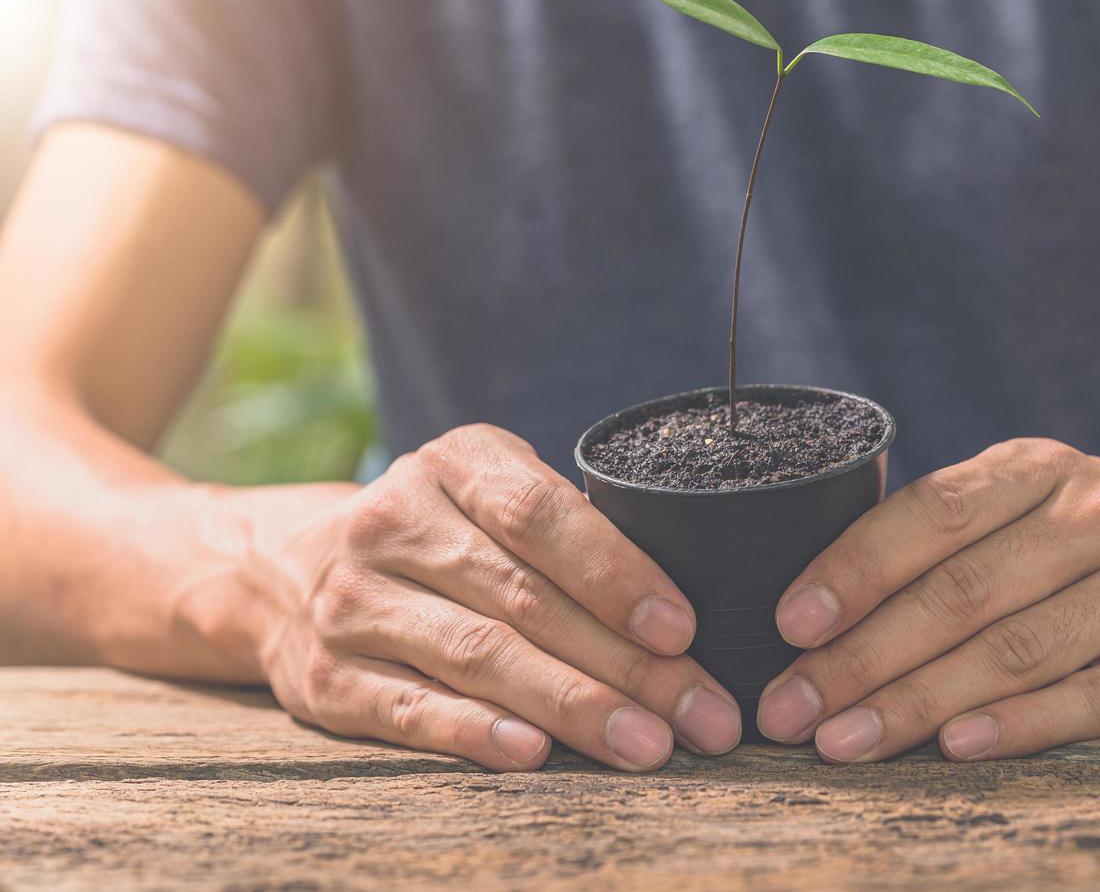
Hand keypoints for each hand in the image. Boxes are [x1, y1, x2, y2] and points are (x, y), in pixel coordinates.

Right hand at [256, 424, 742, 770]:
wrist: (278, 567)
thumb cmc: (433, 531)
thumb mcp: (486, 491)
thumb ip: (563, 527)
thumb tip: (677, 615)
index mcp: (454, 463)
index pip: (542, 513)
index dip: (616, 572)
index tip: (682, 629)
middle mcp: (396, 523)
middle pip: (525, 599)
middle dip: (628, 665)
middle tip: (701, 714)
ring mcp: (355, 602)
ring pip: (478, 656)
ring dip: (573, 707)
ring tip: (648, 745)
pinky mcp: (327, 677)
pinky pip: (409, 709)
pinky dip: (474, 734)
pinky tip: (535, 756)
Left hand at [756, 438, 1099, 761]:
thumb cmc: (1095, 555)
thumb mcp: (1030, 514)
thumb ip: (946, 543)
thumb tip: (814, 617)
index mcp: (1041, 468)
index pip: (932, 510)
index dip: (854, 568)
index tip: (788, 624)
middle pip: (963, 591)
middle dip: (862, 657)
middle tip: (790, 709)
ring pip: (1017, 649)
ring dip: (918, 702)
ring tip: (845, 741)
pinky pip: (1093, 698)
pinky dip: (1018, 726)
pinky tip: (954, 748)